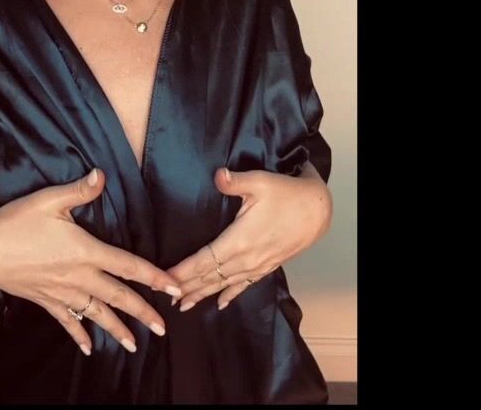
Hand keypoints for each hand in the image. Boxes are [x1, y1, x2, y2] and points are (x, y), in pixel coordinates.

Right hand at [0, 168, 182, 355]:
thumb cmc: (15, 222)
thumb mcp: (47, 200)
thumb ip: (79, 191)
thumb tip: (102, 175)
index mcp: (85, 251)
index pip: (128, 265)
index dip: (154, 277)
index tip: (174, 288)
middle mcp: (78, 276)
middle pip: (118, 296)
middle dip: (143, 312)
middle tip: (163, 327)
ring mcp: (62, 292)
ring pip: (96, 313)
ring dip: (116, 329)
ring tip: (134, 344)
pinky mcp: (46, 300)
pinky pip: (66, 321)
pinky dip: (78, 334)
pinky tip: (88, 347)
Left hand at [167, 164, 331, 311]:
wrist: (318, 210)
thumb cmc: (288, 194)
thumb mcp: (261, 182)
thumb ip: (235, 182)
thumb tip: (218, 175)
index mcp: (239, 240)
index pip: (203, 261)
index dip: (182, 272)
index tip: (162, 281)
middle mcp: (246, 259)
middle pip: (209, 277)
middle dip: (185, 287)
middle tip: (162, 296)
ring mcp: (257, 265)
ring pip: (224, 284)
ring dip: (203, 294)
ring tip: (183, 305)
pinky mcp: (267, 266)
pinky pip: (244, 285)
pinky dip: (230, 295)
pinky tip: (220, 304)